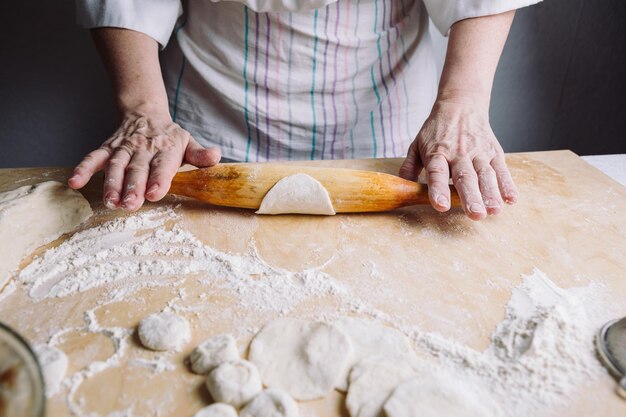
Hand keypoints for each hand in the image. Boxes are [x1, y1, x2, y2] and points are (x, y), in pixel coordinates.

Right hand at [68, 111, 220, 210]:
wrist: (145, 113)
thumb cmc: (170, 137)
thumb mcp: (188, 143)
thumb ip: (200, 155)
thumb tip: (217, 157)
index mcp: (166, 149)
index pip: (163, 165)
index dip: (159, 178)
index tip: (155, 193)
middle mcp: (143, 149)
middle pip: (137, 169)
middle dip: (133, 187)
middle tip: (130, 204)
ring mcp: (123, 149)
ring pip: (115, 166)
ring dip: (111, 184)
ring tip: (110, 201)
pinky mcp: (107, 149)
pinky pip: (93, 158)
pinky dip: (83, 168)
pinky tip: (75, 182)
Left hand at [399, 99, 517, 220]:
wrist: (461, 105)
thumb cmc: (437, 130)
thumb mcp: (417, 145)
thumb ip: (409, 167)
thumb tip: (400, 187)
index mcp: (437, 153)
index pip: (437, 172)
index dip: (438, 189)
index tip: (441, 205)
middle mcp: (459, 153)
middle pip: (465, 177)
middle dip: (471, 197)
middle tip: (475, 215)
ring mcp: (478, 152)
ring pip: (485, 175)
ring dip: (491, 193)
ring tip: (493, 210)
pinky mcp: (494, 152)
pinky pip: (501, 169)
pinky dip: (508, 184)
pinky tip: (511, 199)